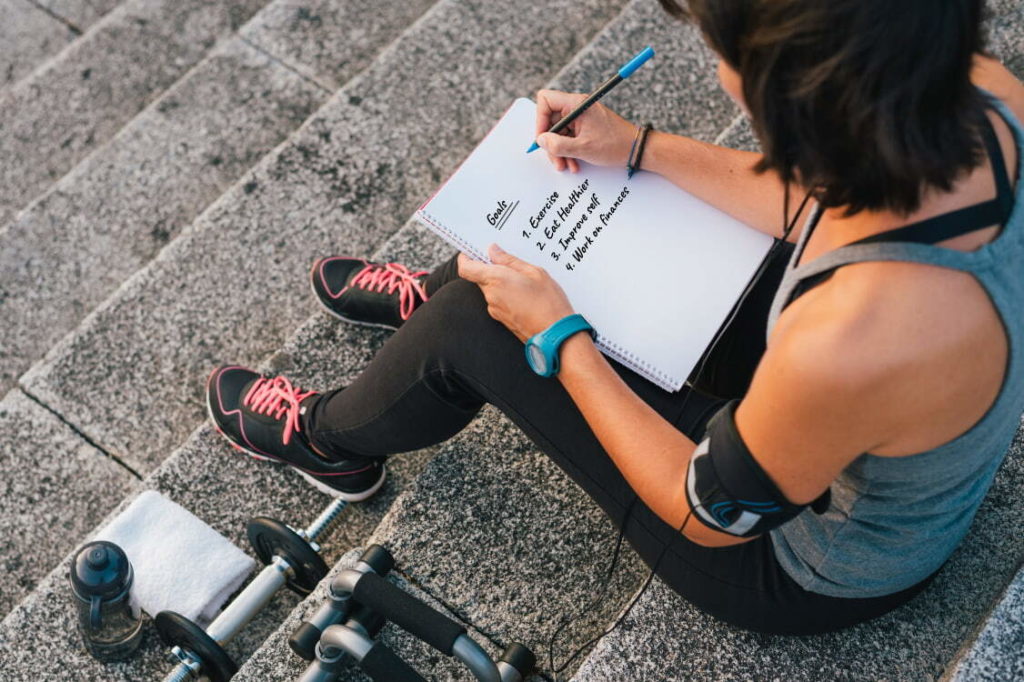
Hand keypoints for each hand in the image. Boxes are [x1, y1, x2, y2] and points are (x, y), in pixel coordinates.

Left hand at [457, 244, 575, 342]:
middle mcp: (491, 295)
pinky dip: (506, 295)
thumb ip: (510, 261)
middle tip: (508, 264)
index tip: (472, 252)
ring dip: (501, 283)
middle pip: (479, 278)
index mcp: (496, 280)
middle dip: (490, 269)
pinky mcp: (501, 320)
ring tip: (523, 281)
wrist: (555, 334)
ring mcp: (495, 310)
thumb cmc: (548, 302)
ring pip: (490, 290)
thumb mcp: (534, 272)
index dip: (465, 258)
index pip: (466, 268)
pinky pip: (498, 301)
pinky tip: (524, 295)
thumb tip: (493, 251)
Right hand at [535, 89, 636, 172]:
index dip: (540, 119)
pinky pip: (569, 137)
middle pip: (550, 120)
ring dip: (560, 150)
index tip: (543, 138)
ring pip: (559, 132)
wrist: (635, 149)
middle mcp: (577, 107)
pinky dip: (569, 150)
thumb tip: (541, 141)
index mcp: (576, 104)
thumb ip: (558, 145)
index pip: (545, 100)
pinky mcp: (585, 127)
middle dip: (551, 142)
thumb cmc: (614, 145)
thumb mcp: (582, 148)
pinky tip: (574, 163)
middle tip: (555, 159)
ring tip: (566, 165)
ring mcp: (581, 117)